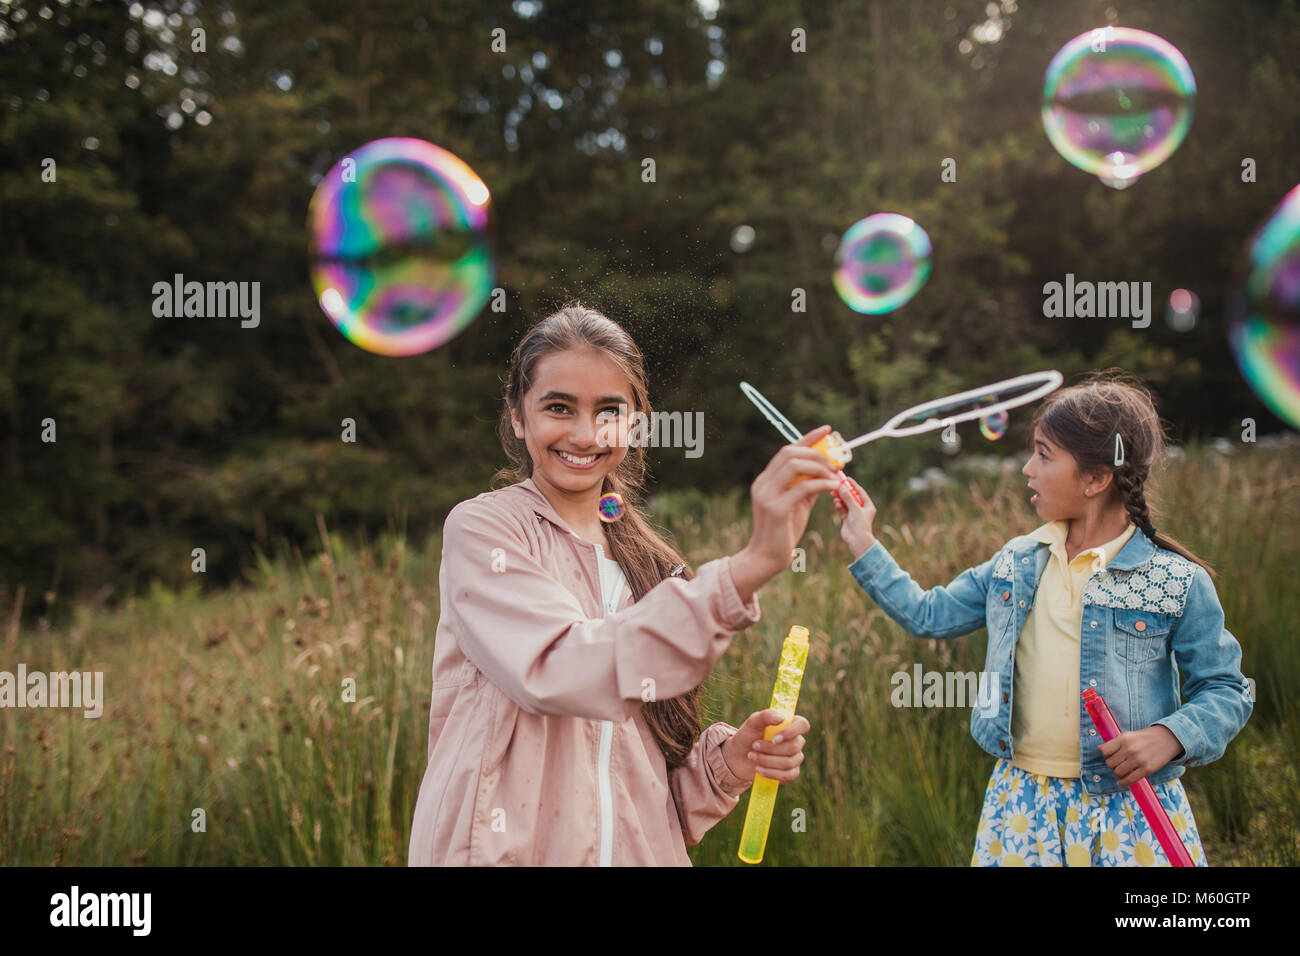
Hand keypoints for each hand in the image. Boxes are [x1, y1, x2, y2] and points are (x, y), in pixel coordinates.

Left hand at [722, 709, 810, 783]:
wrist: (739, 756)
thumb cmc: (748, 736)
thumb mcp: (753, 723)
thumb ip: (765, 716)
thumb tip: (781, 718)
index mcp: (790, 725)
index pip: (803, 725)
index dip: (791, 732)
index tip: (774, 738)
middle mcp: (796, 741)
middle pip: (793, 747)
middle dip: (770, 748)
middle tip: (754, 746)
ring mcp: (795, 757)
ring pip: (789, 762)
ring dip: (767, 760)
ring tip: (752, 756)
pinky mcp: (791, 772)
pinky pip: (788, 775)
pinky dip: (771, 773)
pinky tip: (758, 770)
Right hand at [730, 425, 841, 600]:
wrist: (767, 557)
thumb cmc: (784, 531)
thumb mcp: (798, 504)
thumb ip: (808, 486)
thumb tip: (828, 470)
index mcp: (766, 480)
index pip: (787, 449)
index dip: (808, 437)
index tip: (827, 430)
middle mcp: (763, 483)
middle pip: (790, 453)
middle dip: (817, 453)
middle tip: (836, 464)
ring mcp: (767, 495)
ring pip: (795, 465)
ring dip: (820, 468)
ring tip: (835, 477)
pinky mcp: (776, 508)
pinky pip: (803, 487)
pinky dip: (822, 484)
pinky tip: (834, 488)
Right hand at [831, 474, 876, 559]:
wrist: (857, 541)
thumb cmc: (860, 525)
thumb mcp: (854, 509)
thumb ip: (848, 497)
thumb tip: (842, 486)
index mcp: (868, 506)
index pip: (860, 492)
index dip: (853, 485)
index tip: (846, 478)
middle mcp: (861, 509)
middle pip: (851, 497)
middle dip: (844, 492)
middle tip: (836, 486)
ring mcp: (854, 514)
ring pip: (845, 503)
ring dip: (840, 499)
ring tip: (834, 496)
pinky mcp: (847, 519)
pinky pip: (842, 509)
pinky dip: (839, 506)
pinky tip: (836, 504)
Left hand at [1097, 725, 1183, 786]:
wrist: (1167, 739)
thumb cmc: (1145, 738)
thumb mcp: (1128, 735)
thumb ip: (1114, 743)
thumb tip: (1099, 749)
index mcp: (1123, 739)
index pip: (1105, 751)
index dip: (1105, 756)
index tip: (1110, 757)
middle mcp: (1129, 749)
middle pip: (1110, 763)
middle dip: (1111, 766)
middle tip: (1116, 766)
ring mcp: (1138, 760)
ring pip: (1118, 772)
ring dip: (1116, 774)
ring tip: (1119, 773)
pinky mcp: (1147, 769)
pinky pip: (1130, 779)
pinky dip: (1123, 783)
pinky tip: (1121, 782)